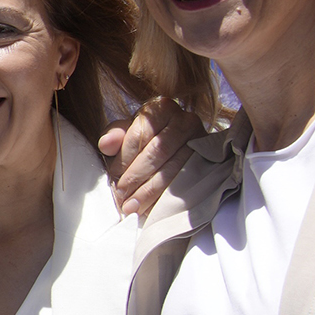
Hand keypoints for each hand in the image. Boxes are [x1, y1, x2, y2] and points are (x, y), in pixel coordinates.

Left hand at [98, 97, 200, 218]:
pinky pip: (186, 181)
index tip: (113, 175)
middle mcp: (185, 119)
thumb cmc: (145, 140)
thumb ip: (115, 136)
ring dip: (150, 190)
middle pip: (157, 152)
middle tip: (121, 196)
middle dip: (136, 176)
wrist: (178, 148)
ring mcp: (200, 140)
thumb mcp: (127, 134)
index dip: (124, 158)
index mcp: (162, 107)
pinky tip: (152, 207)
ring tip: (132, 206)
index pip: (140, 134)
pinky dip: (166, 195)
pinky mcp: (208, 160)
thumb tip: (106, 144)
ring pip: (173, 168)